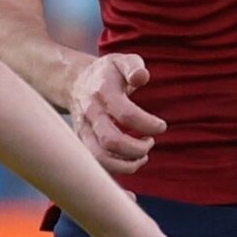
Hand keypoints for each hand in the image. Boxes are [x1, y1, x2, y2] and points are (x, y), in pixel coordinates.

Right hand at [66, 54, 164, 175]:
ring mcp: (84, 131)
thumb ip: (134, 66)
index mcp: (102, 92)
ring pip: (101, 158)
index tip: (161, 126)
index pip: (126, 114)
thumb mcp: (121, 61)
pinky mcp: (82, 143)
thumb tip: (142, 77)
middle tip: (150, 142)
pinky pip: (96, 165)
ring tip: (143, 156)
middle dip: (137, 148)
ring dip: (127, 164)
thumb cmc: (107, 73)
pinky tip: (131, 172)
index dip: (148, 124)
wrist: (75, 83)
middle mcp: (90, 114)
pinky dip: (115, 175)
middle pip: (111, 140)